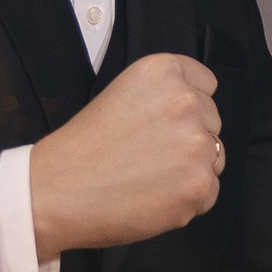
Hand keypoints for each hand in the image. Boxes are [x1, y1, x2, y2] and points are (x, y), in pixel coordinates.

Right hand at [27, 52, 222, 259]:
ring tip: (149, 177)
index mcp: (164, 71)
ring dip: (191, 169)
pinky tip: (154, 197)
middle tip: (150, 154)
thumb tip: (196, 115)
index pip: (205, 85)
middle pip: (212, 122)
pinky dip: (188, 200)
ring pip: (214, 157)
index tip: (165, 123)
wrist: (57, 191)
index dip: (187, 107)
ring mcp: (196, 145)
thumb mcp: (123, 94)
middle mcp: (186, 102)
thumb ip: (163, 96)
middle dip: (189, 138)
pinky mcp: (199, 185)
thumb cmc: (83, 148)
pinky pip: (209, 192)